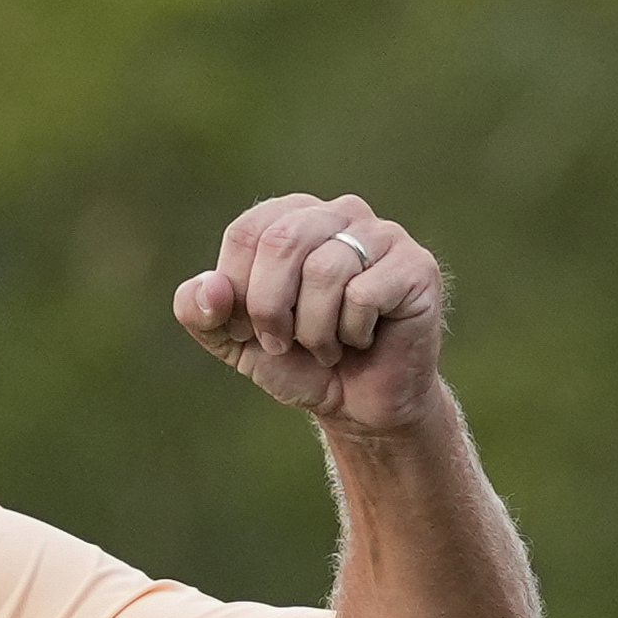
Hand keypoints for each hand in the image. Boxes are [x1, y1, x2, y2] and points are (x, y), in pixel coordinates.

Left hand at [176, 193, 445, 435]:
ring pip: (326, 269)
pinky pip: (365, 293)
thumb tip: (210, 287)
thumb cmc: (298, 361)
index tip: (248, 329)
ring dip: (314, 329)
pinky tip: (364, 339)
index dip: (238, 291)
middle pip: (283, 241)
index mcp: (292, 216)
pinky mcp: (417, 266)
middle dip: (270, 308)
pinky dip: (353, 332)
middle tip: (281, 342)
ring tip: (327, 346)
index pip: (247, 233)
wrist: (360, 405)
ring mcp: (383, 235)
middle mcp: (340, 212)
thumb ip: (200, 311)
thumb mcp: (233, 340)